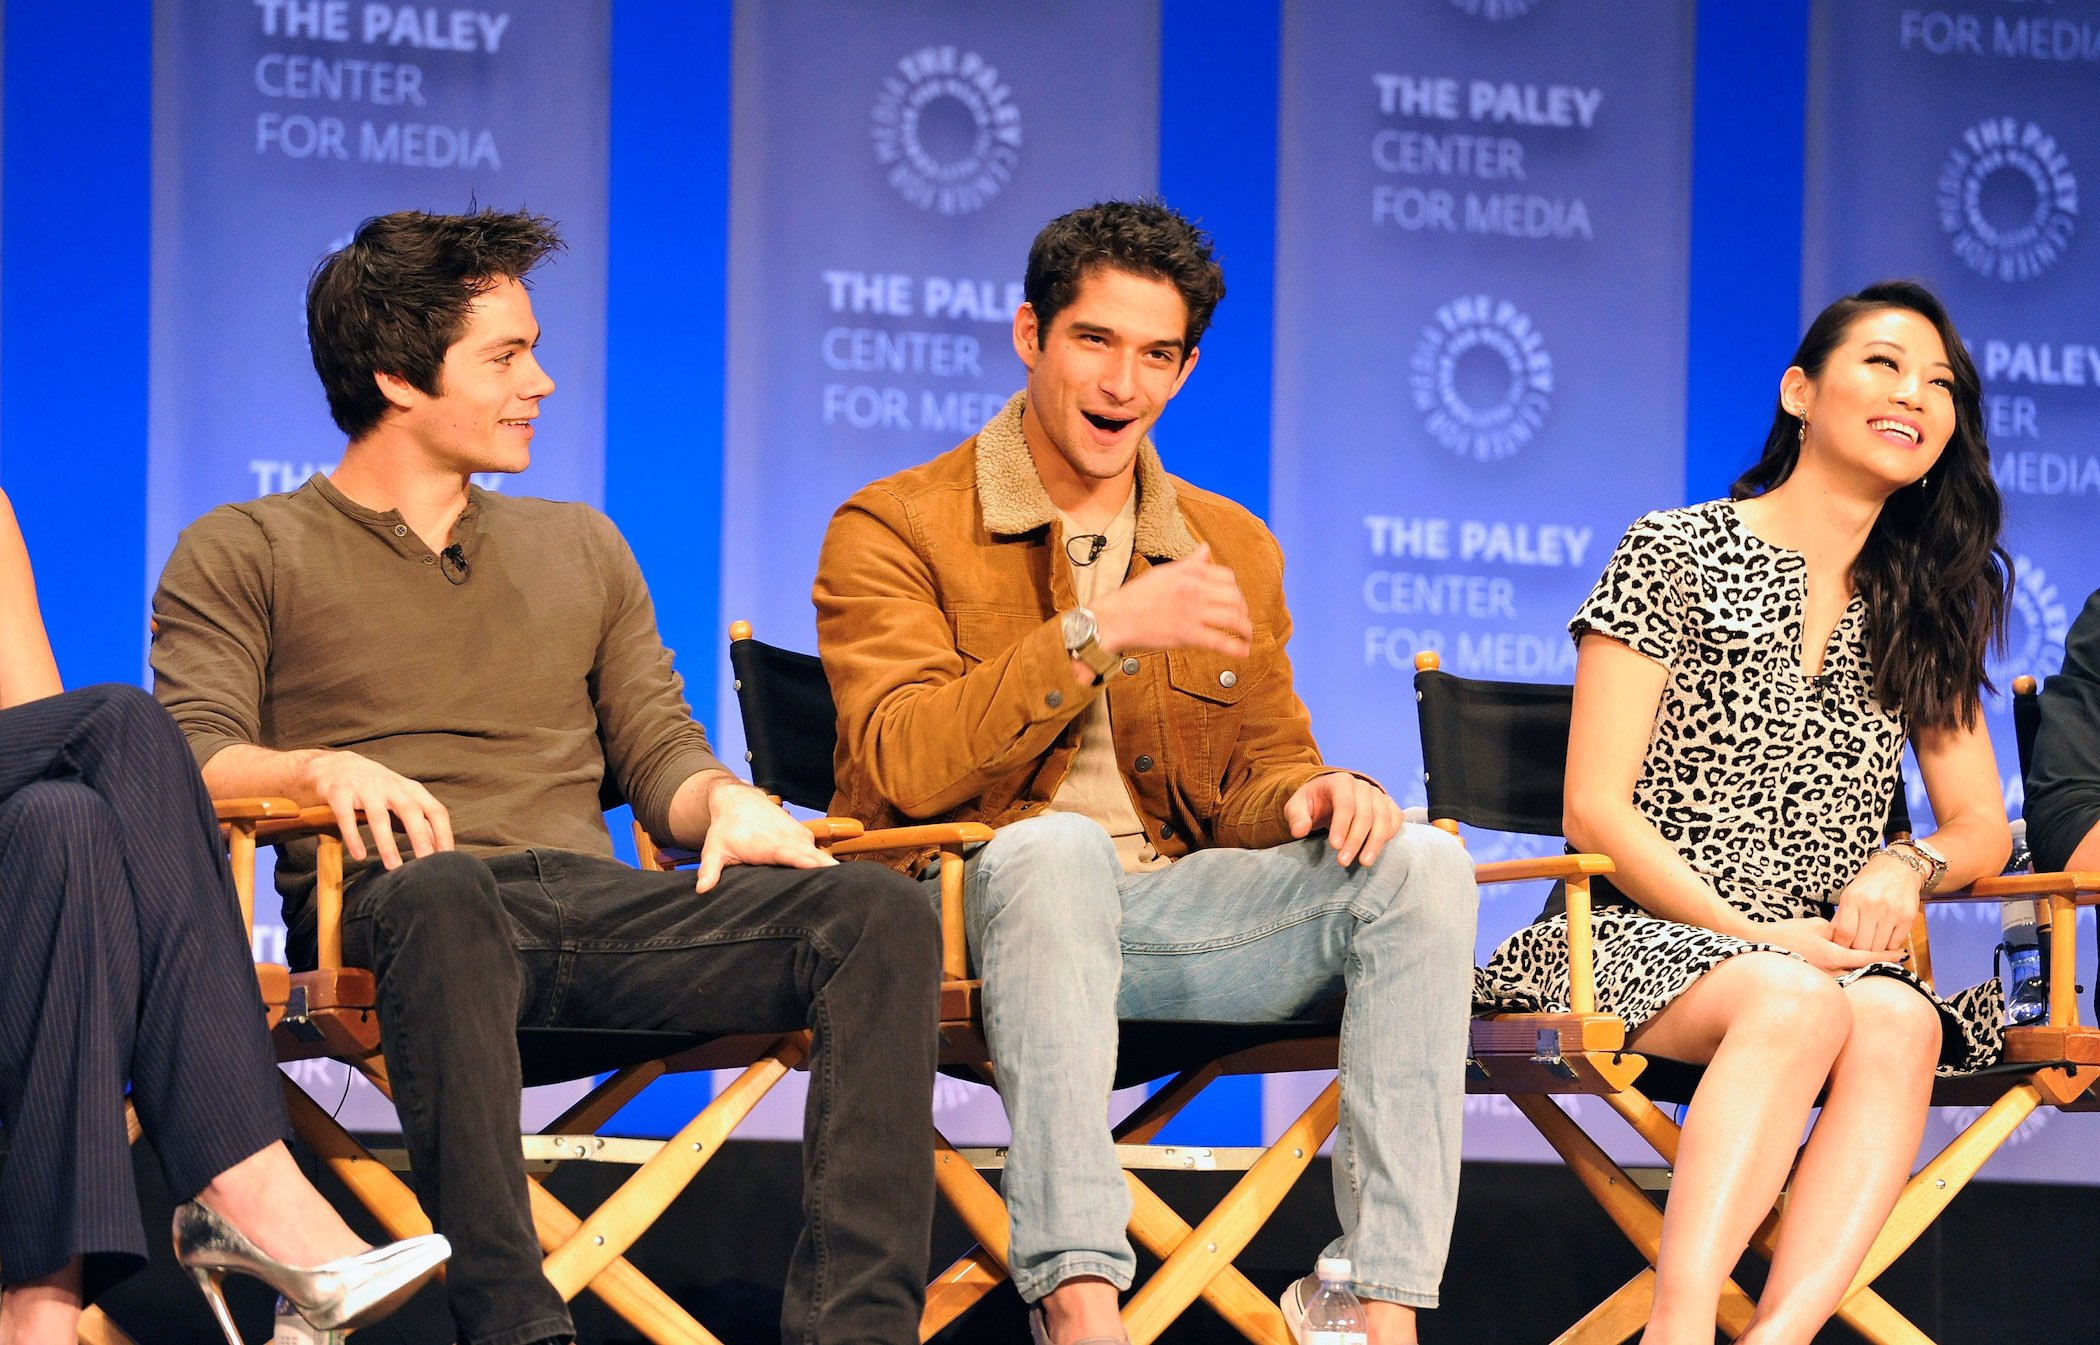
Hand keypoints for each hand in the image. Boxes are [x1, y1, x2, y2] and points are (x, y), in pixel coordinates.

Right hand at [297, 749, 452, 869]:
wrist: (333, 764)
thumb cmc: (376, 788)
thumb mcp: (401, 799)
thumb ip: (420, 821)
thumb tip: (441, 848)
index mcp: (410, 789)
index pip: (435, 810)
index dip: (443, 833)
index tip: (448, 857)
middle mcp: (390, 786)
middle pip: (410, 810)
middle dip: (419, 836)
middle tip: (426, 862)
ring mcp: (364, 788)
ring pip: (378, 816)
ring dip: (387, 843)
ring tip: (393, 867)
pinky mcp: (339, 793)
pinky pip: (346, 817)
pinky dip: (354, 837)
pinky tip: (360, 856)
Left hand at [693, 779, 837, 892]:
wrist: (737, 799)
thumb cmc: (726, 828)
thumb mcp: (714, 849)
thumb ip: (710, 870)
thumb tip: (702, 889)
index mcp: (775, 846)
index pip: (801, 859)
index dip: (817, 868)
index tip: (834, 879)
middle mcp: (793, 840)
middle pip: (820, 861)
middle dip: (835, 878)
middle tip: (847, 898)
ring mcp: (801, 837)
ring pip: (822, 859)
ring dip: (830, 874)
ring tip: (843, 894)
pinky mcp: (803, 837)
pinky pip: (818, 854)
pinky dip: (823, 866)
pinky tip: (830, 882)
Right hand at [1091, 544, 1251, 659]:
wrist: (1115, 619)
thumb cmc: (1137, 596)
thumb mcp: (1164, 572)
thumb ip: (1190, 563)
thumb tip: (1206, 548)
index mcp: (1188, 573)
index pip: (1227, 577)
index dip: (1235, 591)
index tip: (1234, 601)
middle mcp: (1193, 589)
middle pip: (1235, 597)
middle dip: (1243, 610)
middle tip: (1242, 620)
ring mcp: (1191, 612)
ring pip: (1233, 618)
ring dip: (1245, 629)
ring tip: (1246, 636)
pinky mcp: (1187, 635)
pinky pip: (1220, 641)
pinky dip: (1237, 648)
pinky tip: (1243, 651)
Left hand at [1283, 772, 1401, 867]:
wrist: (1329, 796)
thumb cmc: (1313, 802)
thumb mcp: (1297, 806)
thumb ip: (1296, 816)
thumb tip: (1299, 831)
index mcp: (1340, 782)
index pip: (1345, 804)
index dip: (1341, 826)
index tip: (1334, 846)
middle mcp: (1362, 786)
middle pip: (1365, 815)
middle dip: (1355, 840)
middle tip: (1343, 861)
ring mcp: (1377, 795)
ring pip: (1383, 819)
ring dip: (1375, 843)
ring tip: (1364, 863)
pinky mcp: (1387, 804)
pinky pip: (1395, 818)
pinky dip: (1389, 834)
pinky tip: (1377, 850)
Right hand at [1754, 916, 1889, 973]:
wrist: (1760, 945)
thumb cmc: (1788, 933)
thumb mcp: (1817, 925)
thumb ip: (1839, 931)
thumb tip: (1850, 940)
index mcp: (1833, 955)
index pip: (1867, 957)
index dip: (1886, 955)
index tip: (1902, 954)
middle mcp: (1831, 972)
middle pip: (1863, 972)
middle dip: (1879, 967)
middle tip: (1897, 963)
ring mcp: (1823, 979)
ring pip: (1852, 978)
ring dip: (1865, 972)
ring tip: (1880, 966)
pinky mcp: (1816, 980)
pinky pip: (1839, 979)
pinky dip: (1850, 974)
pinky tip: (1856, 970)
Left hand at [1830, 850, 1924, 952]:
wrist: (1899, 867)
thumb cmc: (1870, 883)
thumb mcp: (1849, 894)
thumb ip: (1841, 917)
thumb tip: (1833, 941)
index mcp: (1852, 899)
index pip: (1844, 934)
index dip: (1842, 946)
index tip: (1843, 947)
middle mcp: (1872, 905)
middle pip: (1862, 944)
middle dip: (1858, 950)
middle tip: (1858, 948)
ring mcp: (1891, 912)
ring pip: (1879, 948)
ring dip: (1874, 950)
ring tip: (1871, 944)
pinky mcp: (1908, 918)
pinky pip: (1895, 944)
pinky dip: (1889, 947)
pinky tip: (1885, 939)